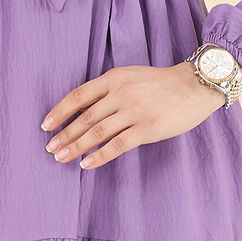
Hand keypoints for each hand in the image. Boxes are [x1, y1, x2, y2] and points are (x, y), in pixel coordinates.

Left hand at [40, 61, 227, 170]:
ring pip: (97, 132)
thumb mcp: (131, 76)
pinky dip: (99, 155)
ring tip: (61, 158)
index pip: (79, 96)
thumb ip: (109, 90)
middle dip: (65, 134)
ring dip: (76, 146)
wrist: (195, 85)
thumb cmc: (161, 83)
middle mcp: (122, 93)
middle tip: (50, 148)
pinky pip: (118, 145)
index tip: (46, 125)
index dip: (60, 111)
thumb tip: (82, 110)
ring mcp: (135, 111)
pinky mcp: (148, 128)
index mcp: (114, 78)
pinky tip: (86, 164)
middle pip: (85, 117)